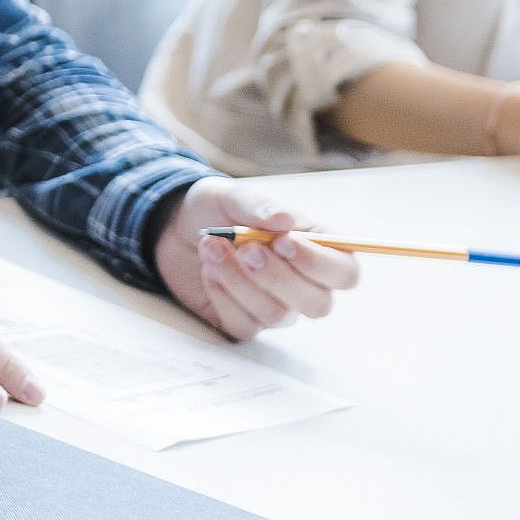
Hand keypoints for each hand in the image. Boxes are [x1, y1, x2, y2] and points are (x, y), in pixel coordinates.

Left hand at [154, 180, 359, 339]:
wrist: (175, 228)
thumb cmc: (216, 209)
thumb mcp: (234, 195)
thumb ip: (260, 205)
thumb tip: (285, 220)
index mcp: (316, 249)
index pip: (345, 273)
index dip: (319, 264)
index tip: (282, 242)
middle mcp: (303, 284)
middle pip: (318, 304)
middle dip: (278, 277)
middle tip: (245, 248)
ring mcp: (276, 307)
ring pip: (277, 315)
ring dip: (240, 281)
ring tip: (212, 247)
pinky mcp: (245, 322)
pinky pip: (244, 325)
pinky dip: (222, 296)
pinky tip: (208, 271)